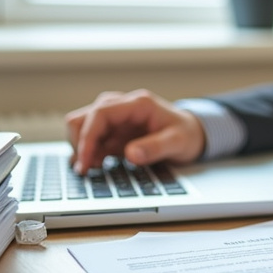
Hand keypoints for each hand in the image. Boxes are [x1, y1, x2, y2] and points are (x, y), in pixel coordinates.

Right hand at [65, 89, 205, 173]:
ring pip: (82, 127)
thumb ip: (155, 147)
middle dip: (80, 143)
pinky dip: (88, 152)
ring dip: (82, 148)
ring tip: (92, 168)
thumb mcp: (178, 142)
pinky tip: (96, 166)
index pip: (100, 113)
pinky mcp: (114, 132)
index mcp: (137, 104)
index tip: (85, 161)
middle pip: (83, 117)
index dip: (87, 137)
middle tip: (85, 169)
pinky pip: (91, 139)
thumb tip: (131, 154)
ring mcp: (116, 119)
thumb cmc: (187, 134)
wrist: (193, 133)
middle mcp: (121, 107)